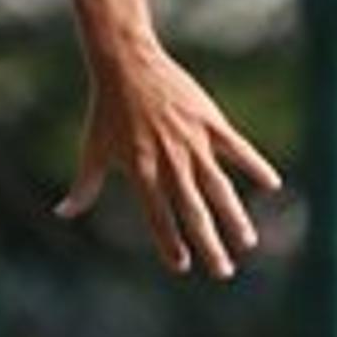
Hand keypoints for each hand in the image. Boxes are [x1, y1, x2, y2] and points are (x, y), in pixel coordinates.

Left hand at [57, 47, 283, 277]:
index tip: (181, 266)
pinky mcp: (210, 121)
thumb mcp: (93, 150)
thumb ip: (84, 187)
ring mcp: (192, 142)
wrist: (127, 64)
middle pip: (193, 211)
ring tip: (248, 243)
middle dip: (208, 244)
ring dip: (234, 217)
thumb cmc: (107, 110)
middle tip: (222, 272)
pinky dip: (255, 166)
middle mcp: (169, 161)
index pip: (158, 217)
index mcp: (141, 171)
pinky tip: (273, 184)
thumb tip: (63, 213)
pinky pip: (238, 148)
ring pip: (218, 187)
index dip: (169, 243)